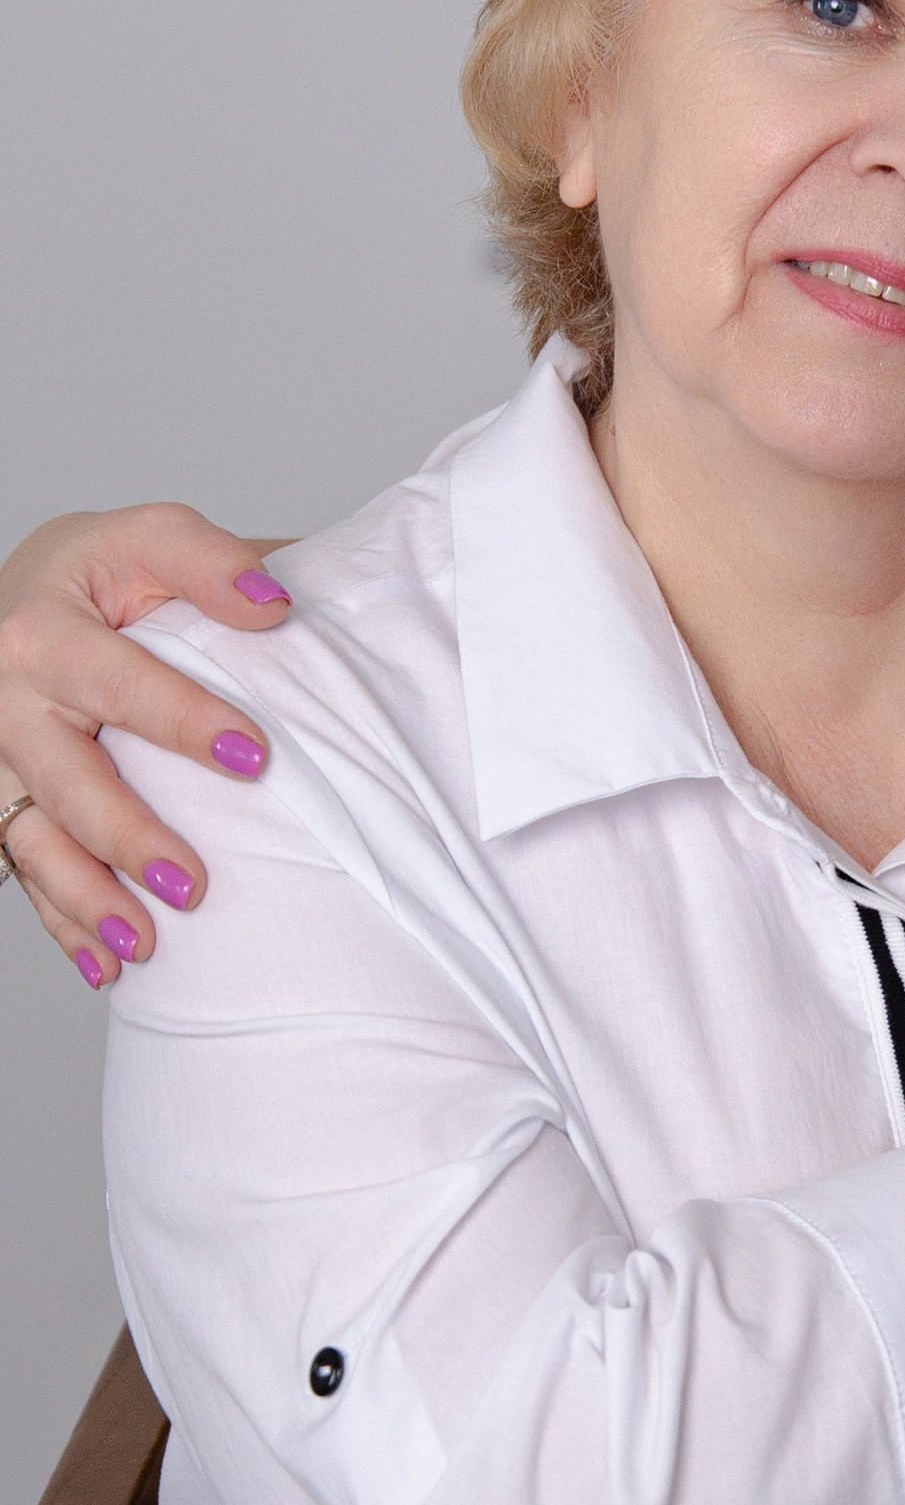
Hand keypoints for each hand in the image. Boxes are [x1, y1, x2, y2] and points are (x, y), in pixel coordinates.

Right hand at [0, 504, 291, 982]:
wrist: (14, 597)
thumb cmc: (100, 571)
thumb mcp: (148, 539)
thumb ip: (212, 562)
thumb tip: (277, 607)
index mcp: (45, 627)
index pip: (121, 682)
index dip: (186, 719)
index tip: (255, 757)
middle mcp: (7, 697)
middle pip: (65, 778)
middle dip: (126, 836)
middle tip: (192, 886)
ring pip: (33, 837)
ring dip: (87, 898)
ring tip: (147, 946)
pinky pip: (21, 867)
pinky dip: (61, 920)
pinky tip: (105, 965)